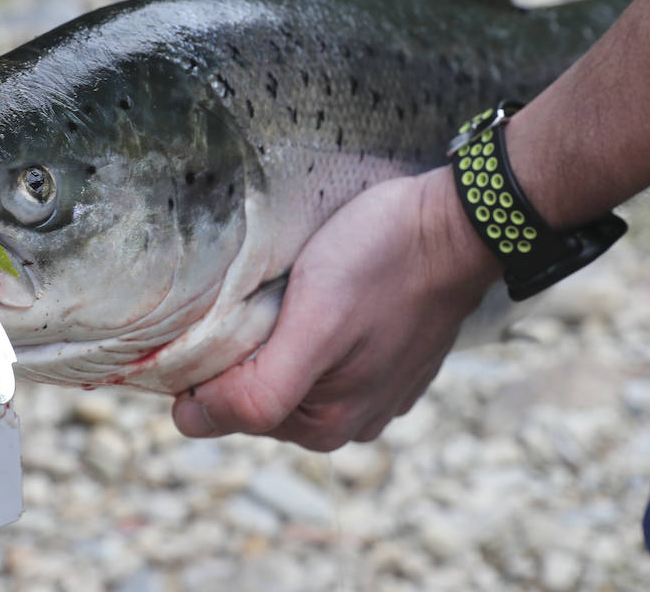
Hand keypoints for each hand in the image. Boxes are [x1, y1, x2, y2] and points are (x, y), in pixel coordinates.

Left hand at [171, 166, 499, 450]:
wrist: (458, 225)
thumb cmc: (383, 263)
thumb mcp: (312, 324)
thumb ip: (258, 388)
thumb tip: (191, 422)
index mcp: (324, 426)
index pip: (226, 408)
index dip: (212, 360)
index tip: (237, 309)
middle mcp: (351, 422)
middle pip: (257, 391)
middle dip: (251, 347)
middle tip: (275, 293)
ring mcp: (373, 391)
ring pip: (288, 368)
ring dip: (281, 332)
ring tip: (303, 288)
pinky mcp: (387, 358)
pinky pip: (324, 351)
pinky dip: (313, 324)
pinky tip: (331, 291)